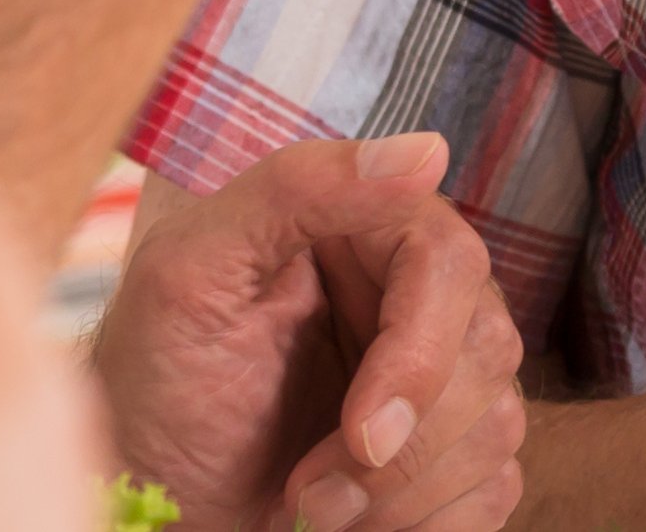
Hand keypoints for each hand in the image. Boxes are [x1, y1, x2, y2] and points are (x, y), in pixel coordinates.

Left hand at [96, 138, 527, 531]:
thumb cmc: (155, 379)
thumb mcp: (193, 268)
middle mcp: (411, 295)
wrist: (148, 491)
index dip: (420, 356)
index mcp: (361, 230)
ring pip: (497, 429)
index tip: (361, 433)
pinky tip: (350, 522)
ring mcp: (437, 376)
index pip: (449, 264)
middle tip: (307, 492)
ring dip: (402, 496)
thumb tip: (425, 151)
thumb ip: (297, 190)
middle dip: (400, 446)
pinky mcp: (448, 452)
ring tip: (308, 507)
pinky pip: (493, 490)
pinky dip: (424, 524)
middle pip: (484, 353)